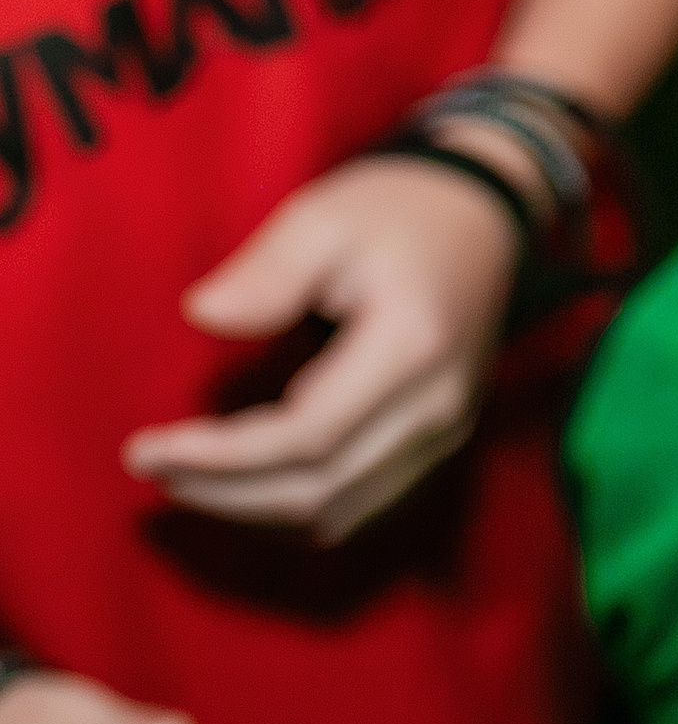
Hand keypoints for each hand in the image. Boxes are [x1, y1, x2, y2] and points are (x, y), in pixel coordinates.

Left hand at [123, 154, 518, 542]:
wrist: (484, 219)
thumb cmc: (399, 212)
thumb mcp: (325, 218)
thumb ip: (267, 270)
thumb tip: (204, 316)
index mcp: (411, 348)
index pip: (306, 438)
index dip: (221, 457)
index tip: (148, 446)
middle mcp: (437, 406)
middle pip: (320, 490)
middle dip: (224, 493)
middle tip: (151, 467)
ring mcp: (446, 430)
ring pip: (340, 511)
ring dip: (254, 509)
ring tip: (186, 478)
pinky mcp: (440, 440)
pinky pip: (361, 503)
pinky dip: (294, 505)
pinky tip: (246, 480)